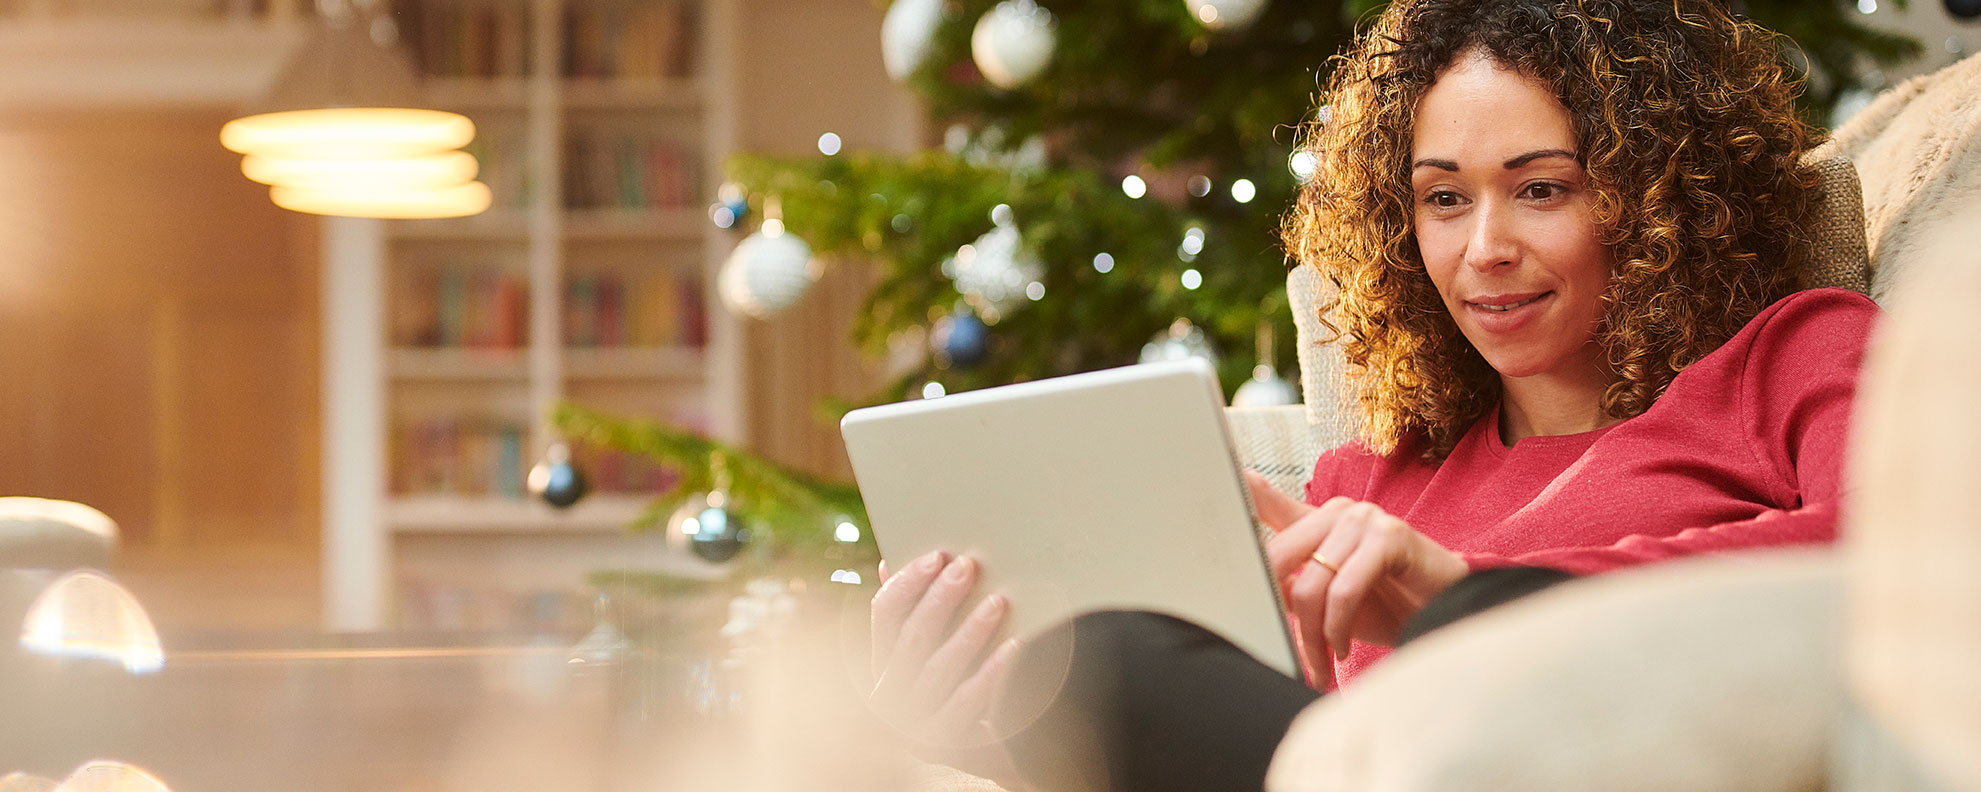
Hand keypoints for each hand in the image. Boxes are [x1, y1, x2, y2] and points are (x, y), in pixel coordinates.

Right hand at [869, 551, 1023, 764]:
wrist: (998, 750)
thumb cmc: (967, 684)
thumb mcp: (939, 647)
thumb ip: (918, 612)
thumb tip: (890, 562)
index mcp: (883, 662)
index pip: (885, 612)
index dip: (909, 581)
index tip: (940, 556)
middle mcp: (888, 693)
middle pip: (912, 637)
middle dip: (941, 598)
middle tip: (969, 567)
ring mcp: (911, 724)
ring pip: (939, 667)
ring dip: (969, 631)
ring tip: (999, 602)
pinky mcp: (941, 745)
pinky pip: (967, 701)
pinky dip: (991, 671)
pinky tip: (1015, 646)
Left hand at [1243, 471, 1468, 676]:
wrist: (1445, 614)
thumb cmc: (1385, 605)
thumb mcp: (1328, 596)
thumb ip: (1292, 585)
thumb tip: (1257, 591)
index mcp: (1316, 520)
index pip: (1268, 502)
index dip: (1242, 488)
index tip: (1222, 473)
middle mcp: (1336, 511)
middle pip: (1280, 563)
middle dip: (1283, 619)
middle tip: (1296, 659)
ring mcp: (1364, 518)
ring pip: (1311, 585)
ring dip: (1313, 637)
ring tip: (1324, 664)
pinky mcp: (1390, 537)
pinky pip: (1344, 589)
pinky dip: (1339, 627)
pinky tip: (1346, 647)